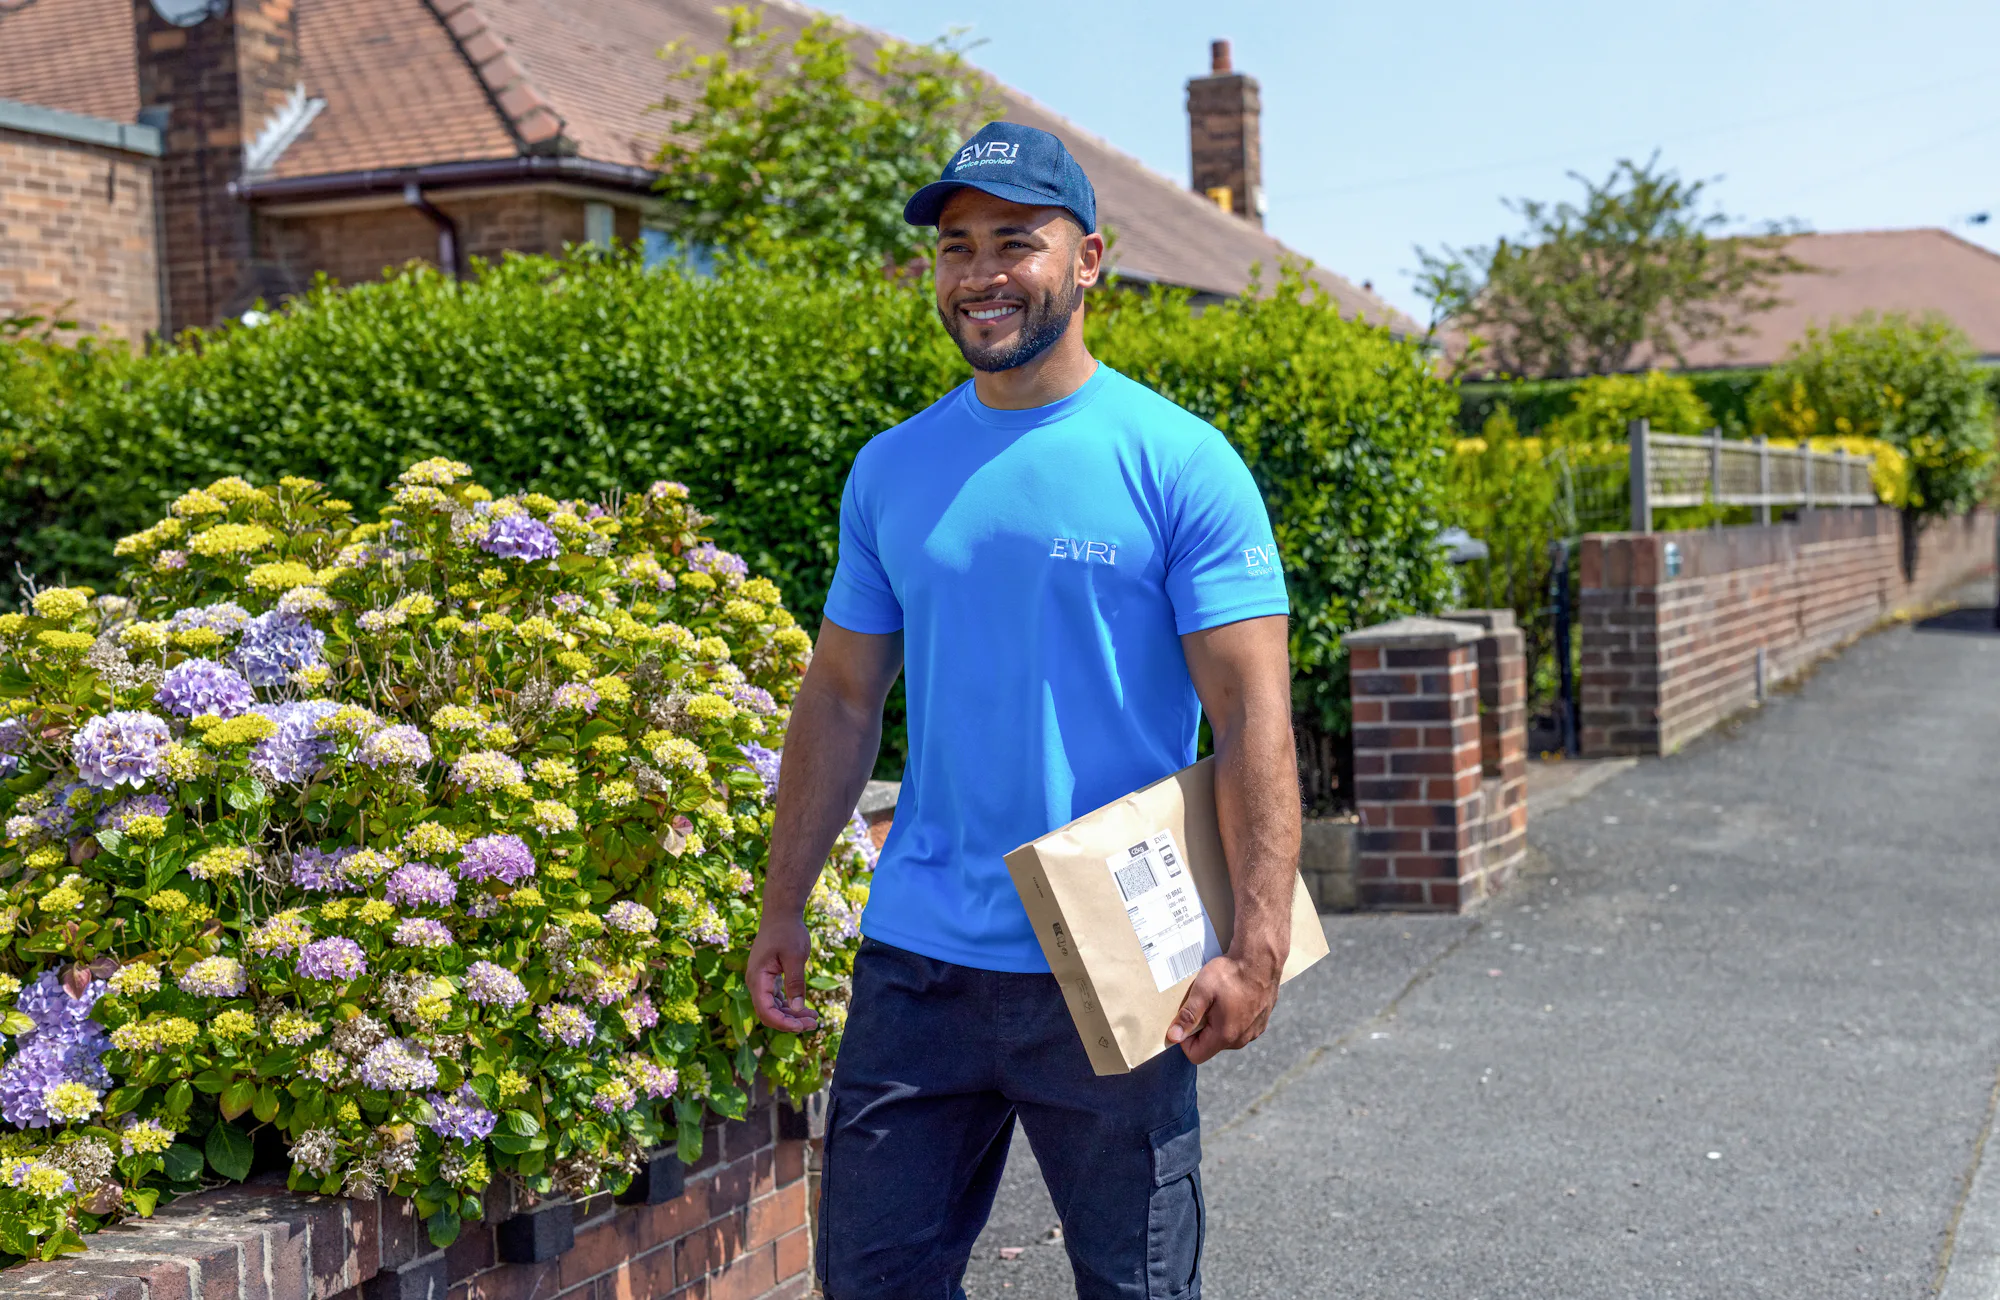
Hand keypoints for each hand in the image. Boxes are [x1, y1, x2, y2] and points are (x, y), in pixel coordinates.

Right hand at [748, 910, 819, 1032]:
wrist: (781, 913)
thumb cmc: (788, 931)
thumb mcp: (795, 956)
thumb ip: (796, 982)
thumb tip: (798, 1008)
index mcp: (757, 978)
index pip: (765, 1010)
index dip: (783, 1023)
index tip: (802, 1026)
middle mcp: (755, 982)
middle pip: (769, 1012)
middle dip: (790, 1022)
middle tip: (814, 1024)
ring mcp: (761, 981)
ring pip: (774, 1007)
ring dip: (792, 1015)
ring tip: (815, 1019)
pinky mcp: (769, 978)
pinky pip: (777, 999)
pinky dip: (790, 1005)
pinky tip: (807, 1009)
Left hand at [1165, 951, 1279, 1064]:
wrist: (1261, 959)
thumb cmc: (1231, 973)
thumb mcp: (1203, 991)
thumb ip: (1188, 1016)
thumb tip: (1173, 1037)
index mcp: (1225, 1035)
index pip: (1196, 1054)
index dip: (1185, 1040)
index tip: (1186, 1019)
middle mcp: (1242, 1039)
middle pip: (1211, 1046)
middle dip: (1202, 1029)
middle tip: (1203, 1003)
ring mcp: (1254, 1032)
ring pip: (1226, 1037)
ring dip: (1217, 1023)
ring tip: (1219, 999)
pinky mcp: (1261, 1023)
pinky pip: (1240, 1029)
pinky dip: (1233, 1018)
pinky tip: (1233, 998)